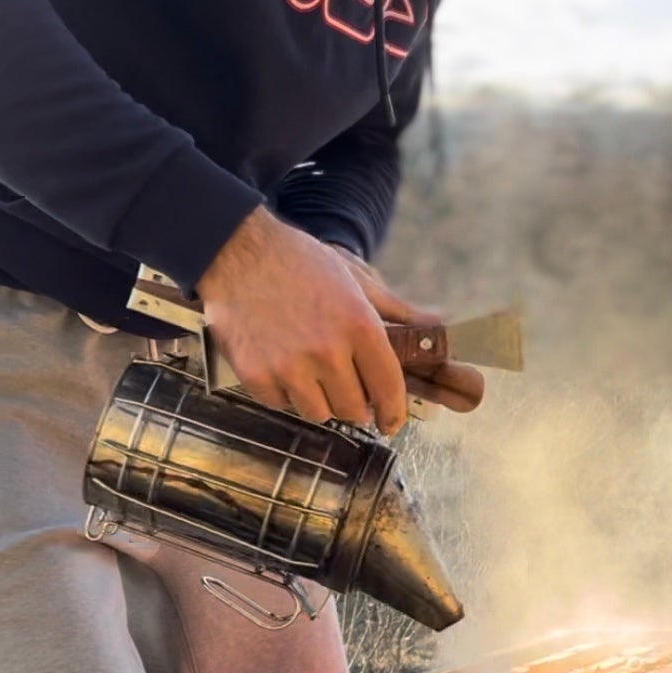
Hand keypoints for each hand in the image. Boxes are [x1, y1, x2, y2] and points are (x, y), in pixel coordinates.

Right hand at [197, 208, 414, 432]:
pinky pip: (282, 405)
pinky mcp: (256, 375)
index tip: (390, 422)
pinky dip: (283, 393)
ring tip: (309, 369)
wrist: (237, 250)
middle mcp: (327, 351)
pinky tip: (279, 363)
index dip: (393, 412)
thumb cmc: (301, 263)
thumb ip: (394, 310)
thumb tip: (433, 326)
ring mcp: (289, 366)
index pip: (388, 388)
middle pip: (353, 410)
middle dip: (353, 402)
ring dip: (318, 399)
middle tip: (343, 384)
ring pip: (319, 413)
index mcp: (358, 326)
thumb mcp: (354, 279)